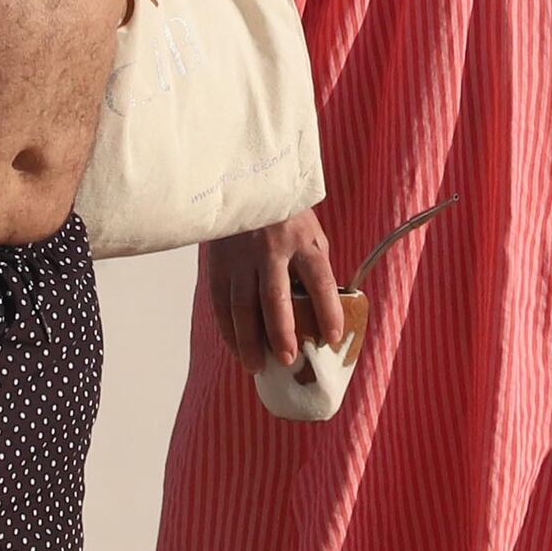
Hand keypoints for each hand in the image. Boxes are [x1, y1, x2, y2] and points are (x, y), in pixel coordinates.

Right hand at [202, 206, 338, 372]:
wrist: (243, 184)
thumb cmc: (285, 216)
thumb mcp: (310, 234)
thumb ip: (315, 269)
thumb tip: (320, 315)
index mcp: (302, 241)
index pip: (319, 280)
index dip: (327, 311)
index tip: (332, 338)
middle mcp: (271, 250)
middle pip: (275, 298)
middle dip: (281, 333)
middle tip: (287, 360)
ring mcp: (242, 257)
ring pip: (242, 306)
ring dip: (249, 340)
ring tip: (257, 366)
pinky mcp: (219, 264)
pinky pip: (221, 304)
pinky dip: (229, 331)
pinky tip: (238, 349)